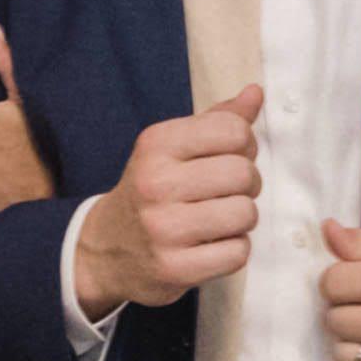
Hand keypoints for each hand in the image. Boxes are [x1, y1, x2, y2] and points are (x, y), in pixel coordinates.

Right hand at [77, 87, 264, 313]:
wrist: (105, 248)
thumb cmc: (151, 190)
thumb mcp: (171, 148)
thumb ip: (216, 121)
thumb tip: (255, 92)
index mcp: (156, 144)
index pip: (234, 131)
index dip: (245, 145)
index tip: (230, 158)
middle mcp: (155, 183)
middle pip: (243, 174)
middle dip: (247, 185)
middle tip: (227, 193)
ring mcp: (163, 228)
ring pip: (245, 213)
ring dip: (241, 219)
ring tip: (218, 219)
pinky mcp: (174, 268)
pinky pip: (238, 252)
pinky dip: (234, 249)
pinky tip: (211, 245)